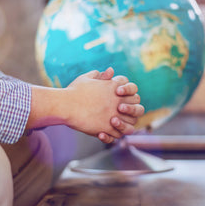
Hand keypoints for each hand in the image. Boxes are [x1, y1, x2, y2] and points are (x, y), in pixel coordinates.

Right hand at [26, 68, 143, 143]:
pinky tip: (105, 132)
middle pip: (138, 108)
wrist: (65, 105)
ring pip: (131, 124)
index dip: (129, 92)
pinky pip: (118, 135)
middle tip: (121, 112)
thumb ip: (99, 75)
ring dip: (126, 125)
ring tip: (114, 124)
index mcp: (115, 87)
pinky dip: (114, 135)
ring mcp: (115, 115)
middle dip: (133, 110)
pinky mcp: (108, 128)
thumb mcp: (86, 78)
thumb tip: (110, 70)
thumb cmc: (74, 91)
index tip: (120, 95)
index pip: (133, 89)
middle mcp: (118, 101)